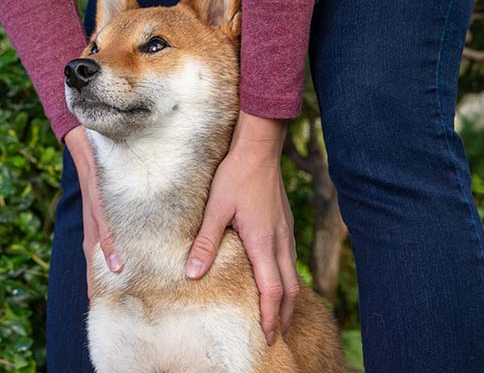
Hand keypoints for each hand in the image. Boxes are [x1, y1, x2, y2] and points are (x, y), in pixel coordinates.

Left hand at [64, 125, 122, 298]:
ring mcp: (94, 210)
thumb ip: (115, 204)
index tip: (101, 301)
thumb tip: (130, 219)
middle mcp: (91, 218)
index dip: (96, 276)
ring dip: (103, 272)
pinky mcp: (97, 198)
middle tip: (104, 309)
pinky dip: (110, 245)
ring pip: (96, 247)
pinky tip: (116, 264)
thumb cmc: (98, 159)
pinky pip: (104, 225)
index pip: (95, 253)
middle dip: (96, 283)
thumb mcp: (106, 187)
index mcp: (95, 218)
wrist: (81, 134)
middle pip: (92, 257)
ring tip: (112, 296)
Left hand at [185, 112, 297, 345]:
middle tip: (274, 336)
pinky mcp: (284, 224)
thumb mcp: (215, 209)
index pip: (271, 290)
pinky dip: (286, 280)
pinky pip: (289, 260)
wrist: (259, 147)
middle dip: (282, 315)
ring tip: (278, 317)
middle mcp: (280, 241)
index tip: (266, 335)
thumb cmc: (236, 175)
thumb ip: (205, 243)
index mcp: (263, 242)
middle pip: (288, 289)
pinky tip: (277, 282)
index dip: (270, 315)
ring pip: (291, 275)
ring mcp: (285, 232)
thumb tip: (192, 274)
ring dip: (286, 299)